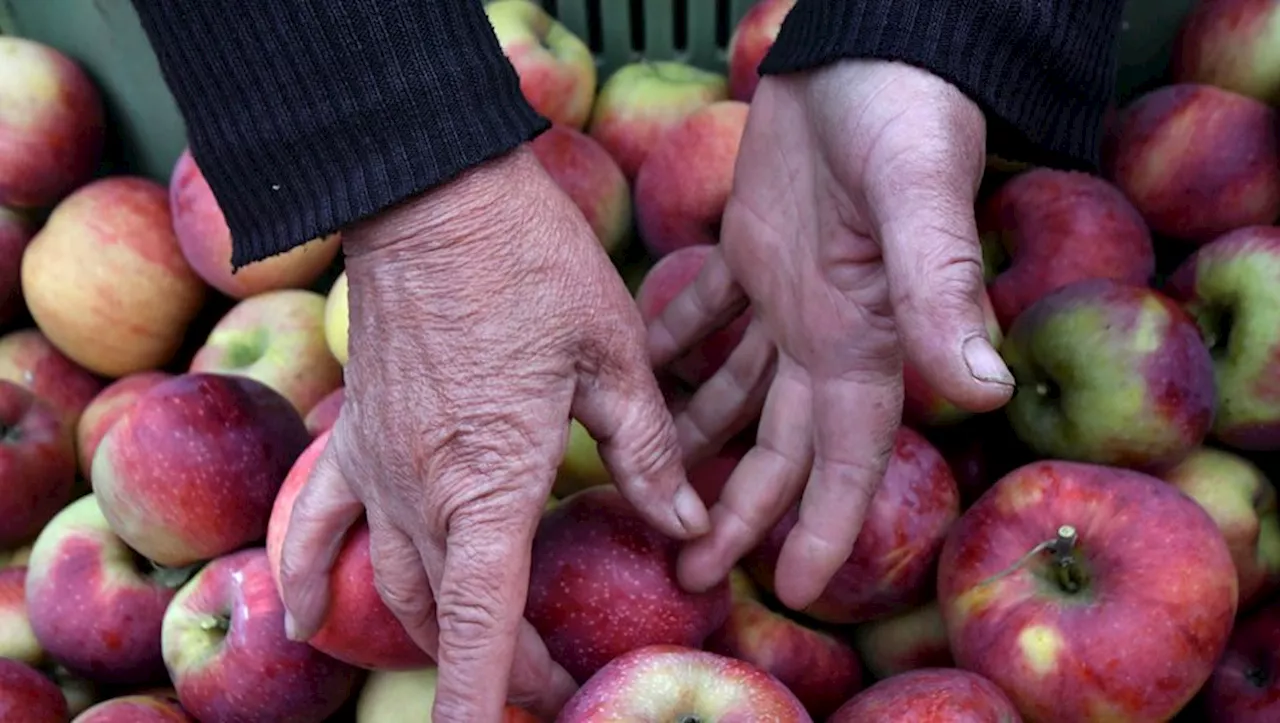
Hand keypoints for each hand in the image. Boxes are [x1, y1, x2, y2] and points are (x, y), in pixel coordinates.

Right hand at [274, 147, 710, 720]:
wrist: (430, 190)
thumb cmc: (528, 262)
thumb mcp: (612, 354)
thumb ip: (645, 451)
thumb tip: (685, 525)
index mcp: (491, 477)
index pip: (483, 616)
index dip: (483, 691)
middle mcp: (420, 486)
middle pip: (452, 611)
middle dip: (498, 660)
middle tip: (552, 678)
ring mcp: (375, 461)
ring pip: (394, 581)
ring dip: (436, 629)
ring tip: (478, 656)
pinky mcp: (353, 430)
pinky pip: (314, 518)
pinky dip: (304, 572)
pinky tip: (299, 615)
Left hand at [648, 60, 1014, 610]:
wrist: (871, 43)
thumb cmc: (906, 111)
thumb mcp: (920, 197)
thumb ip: (941, 287)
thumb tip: (985, 387)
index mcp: (868, 337)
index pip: (849, 457)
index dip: (828, 527)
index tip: (795, 588)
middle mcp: (828, 332)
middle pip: (781, 448)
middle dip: (742, 512)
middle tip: (690, 571)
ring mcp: (788, 296)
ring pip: (738, 397)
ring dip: (698, 445)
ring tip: (650, 493)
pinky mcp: (754, 252)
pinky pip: (706, 320)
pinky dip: (677, 352)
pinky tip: (642, 381)